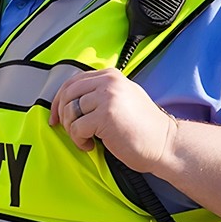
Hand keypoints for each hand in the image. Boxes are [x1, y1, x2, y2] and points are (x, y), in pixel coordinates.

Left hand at [48, 68, 177, 173]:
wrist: (165, 143)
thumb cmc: (142, 127)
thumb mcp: (122, 98)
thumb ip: (99, 92)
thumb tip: (68, 100)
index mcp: (110, 75)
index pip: (72, 82)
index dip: (58, 101)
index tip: (55, 117)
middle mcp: (108, 82)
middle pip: (67, 95)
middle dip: (62, 116)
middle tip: (71, 131)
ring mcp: (107, 97)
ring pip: (70, 112)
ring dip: (72, 130)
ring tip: (86, 139)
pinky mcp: (105, 116)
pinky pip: (76, 128)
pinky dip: (79, 140)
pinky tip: (91, 145)